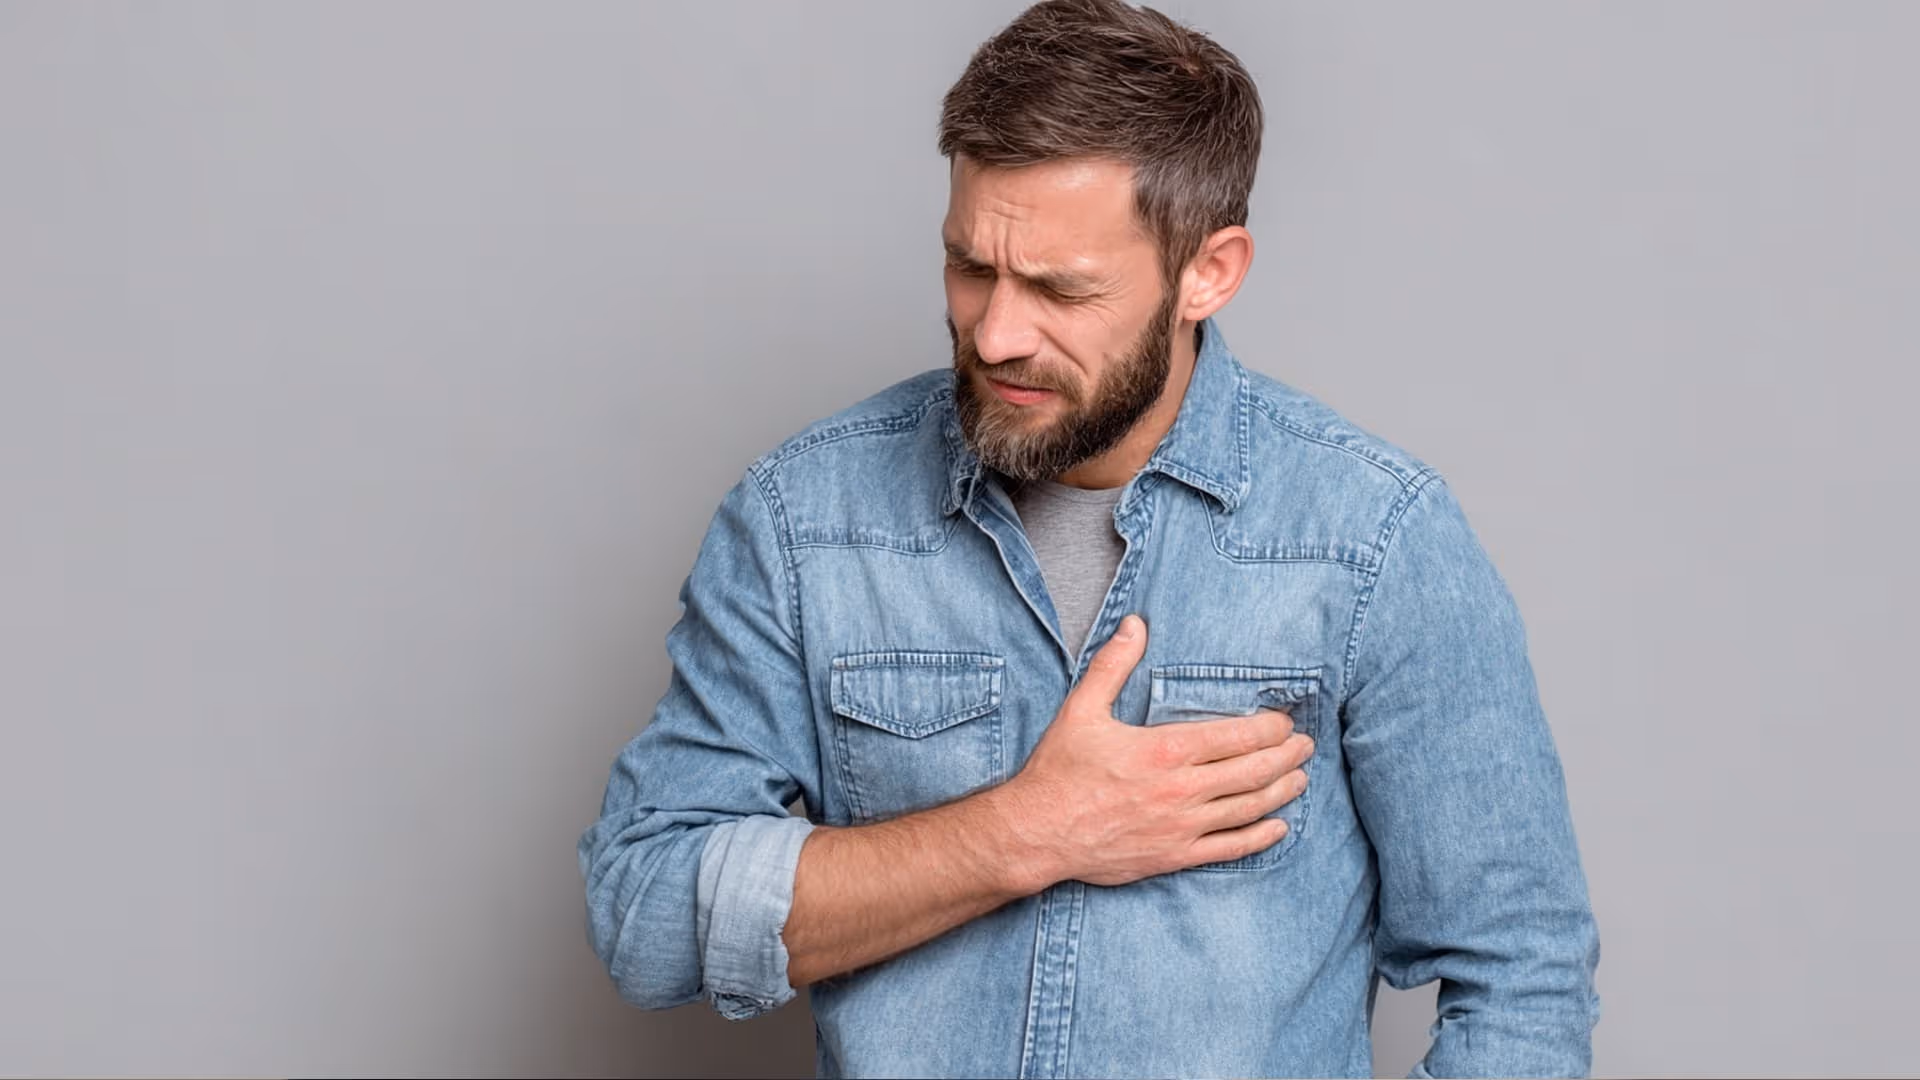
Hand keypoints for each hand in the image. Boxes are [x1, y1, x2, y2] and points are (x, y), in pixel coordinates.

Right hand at [995, 614, 1315, 888]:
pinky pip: (1230, 848)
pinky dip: (1260, 837)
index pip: (1235, 736)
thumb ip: (1114, 665)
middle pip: (1252, 772)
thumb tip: (1136, 624)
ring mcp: (1182, 826)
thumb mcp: (1082, 709)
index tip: (1284, 721)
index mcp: (1165, 749)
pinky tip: (1278, 826)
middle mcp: (1182, 789)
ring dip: (1281, 792)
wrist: (1037, 833)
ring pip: (1248, 808)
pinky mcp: (1175, 855)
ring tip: (1301, 779)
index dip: (1269, 729)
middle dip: (1285, 757)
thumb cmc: (1059, 771)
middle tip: (1305, 746)